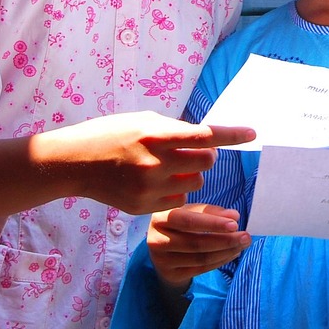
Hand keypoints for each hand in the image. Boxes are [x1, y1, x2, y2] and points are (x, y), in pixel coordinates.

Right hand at [29, 111, 255, 215]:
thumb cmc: (112, 133)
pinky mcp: (144, 207)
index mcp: (156, 135)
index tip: (253, 133)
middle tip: (191, 151)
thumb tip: (206, 138)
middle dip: (206, 156)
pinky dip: (175, 189)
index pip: (205, 135)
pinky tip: (154, 181)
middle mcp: (155, 163)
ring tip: (167, 166)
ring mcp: (150, 188)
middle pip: (207, 162)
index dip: (232, 135)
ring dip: (191, 173)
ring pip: (196, 183)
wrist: (75, 162)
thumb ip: (174, 130)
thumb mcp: (143, 121)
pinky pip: (179, 199)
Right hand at [148, 203, 250, 289]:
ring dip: (226, 252)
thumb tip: (234, 216)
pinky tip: (232, 254)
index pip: (188, 221)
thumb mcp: (191, 211)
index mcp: (161, 218)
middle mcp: (157, 240)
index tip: (235, 223)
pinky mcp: (170, 274)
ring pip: (201, 258)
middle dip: (225, 240)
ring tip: (242, 245)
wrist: (162, 248)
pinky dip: (220, 261)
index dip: (212, 223)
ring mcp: (162, 260)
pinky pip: (200, 269)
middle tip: (246, 236)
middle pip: (196, 242)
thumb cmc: (180, 223)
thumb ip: (211, 212)